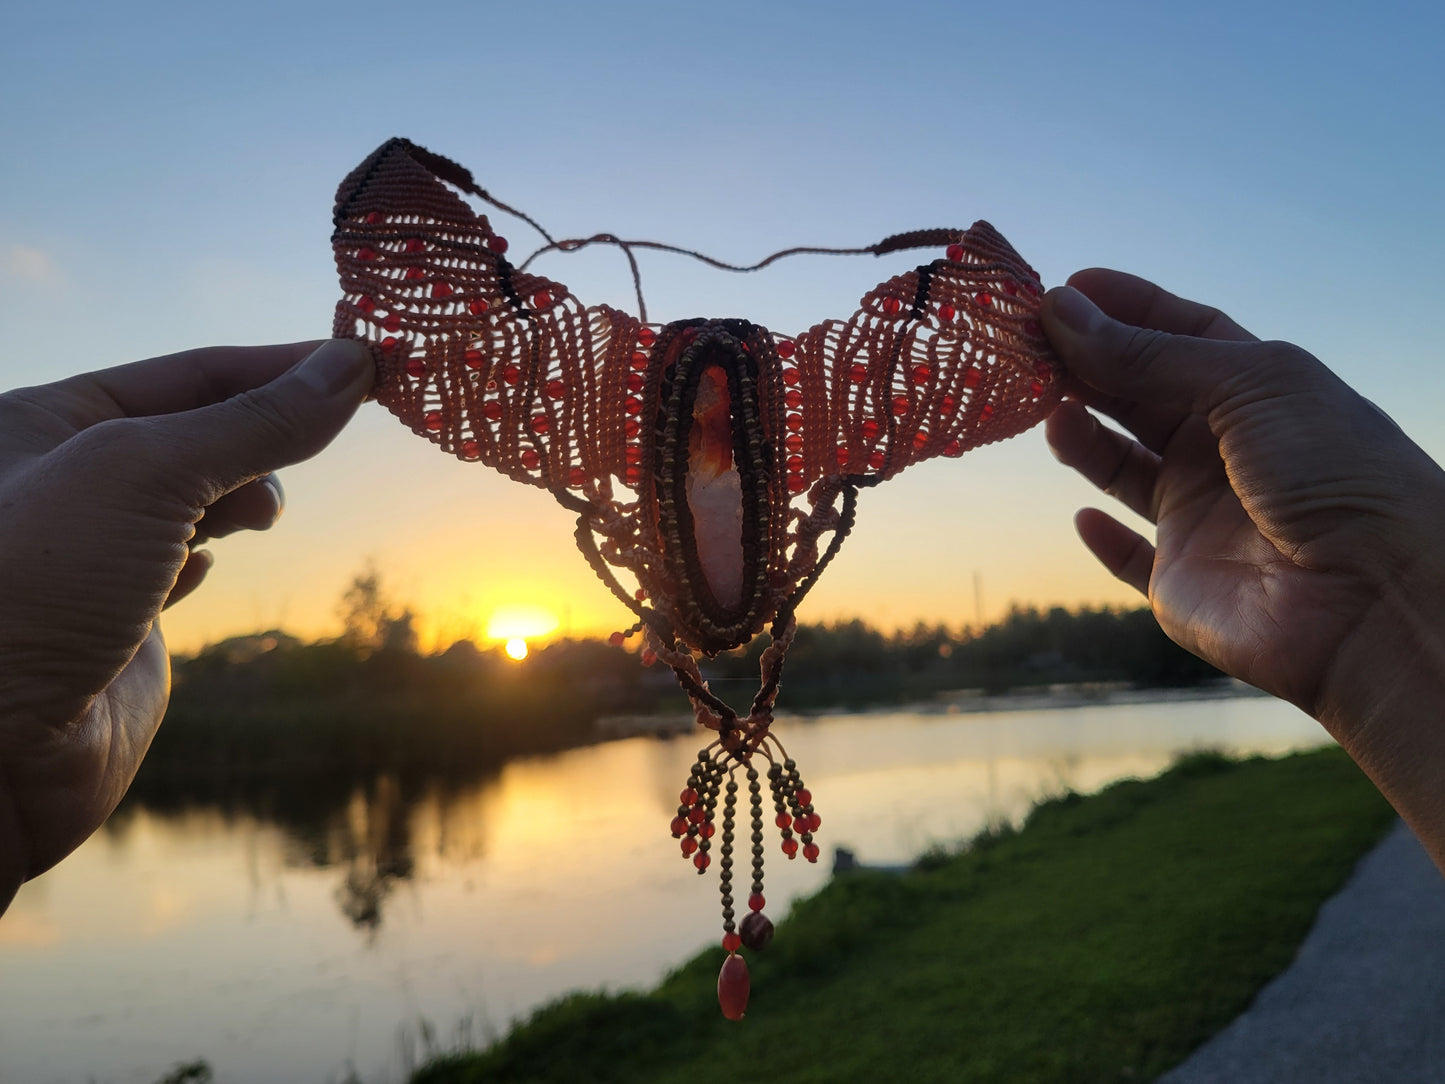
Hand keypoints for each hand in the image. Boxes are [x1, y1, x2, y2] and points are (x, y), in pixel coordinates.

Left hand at [0, 340, 372, 910]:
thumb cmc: (38, 583)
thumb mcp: (150, 471)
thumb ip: (254, 419)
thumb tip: (350, 367)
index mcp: (45, 420)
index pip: (191, 372)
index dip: (282, 365)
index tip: (365, 361)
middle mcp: (64, 481)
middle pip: (199, 430)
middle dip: (268, 429)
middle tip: (337, 433)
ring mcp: (93, 554)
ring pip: (196, 499)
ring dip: (245, 494)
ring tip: (260, 513)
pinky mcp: (116, 624)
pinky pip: (179, 565)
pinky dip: (207, 555)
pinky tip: (205, 565)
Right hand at [1041, 270, 1444, 865]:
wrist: (1373, 599)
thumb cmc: (1331, 472)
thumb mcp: (1244, 387)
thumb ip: (1146, 354)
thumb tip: (1061, 306)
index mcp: (1257, 390)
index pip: (1181, 334)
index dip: (1125, 309)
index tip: (1063, 288)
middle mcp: (1225, 449)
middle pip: (1140, 393)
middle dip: (1084, 362)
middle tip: (1023, 338)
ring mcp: (1201, 517)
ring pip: (1122, 467)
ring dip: (1080, 434)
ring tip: (1042, 404)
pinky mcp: (1180, 581)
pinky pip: (1128, 557)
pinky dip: (1103, 537)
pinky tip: (1083, 514)